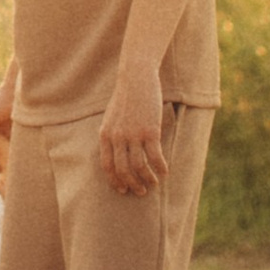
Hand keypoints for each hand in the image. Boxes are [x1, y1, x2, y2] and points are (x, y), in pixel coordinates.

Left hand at [96, 67, 167, 198]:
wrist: (136, 78)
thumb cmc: (125, 97)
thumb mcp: (111, 117)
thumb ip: (112, 135)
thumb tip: (118, 155)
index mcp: (105, 135)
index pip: (107, 166)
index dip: (115, 181)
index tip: (123, 190)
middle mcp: (117, 137)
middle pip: (123, 170)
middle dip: (132, 184)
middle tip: (141, 191)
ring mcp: (133, 134)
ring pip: (139, 166)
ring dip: (147, 178)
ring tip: (153, 183)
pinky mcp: (150, 131)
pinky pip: (155, 156)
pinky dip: (160, 167)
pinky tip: (164, 171)